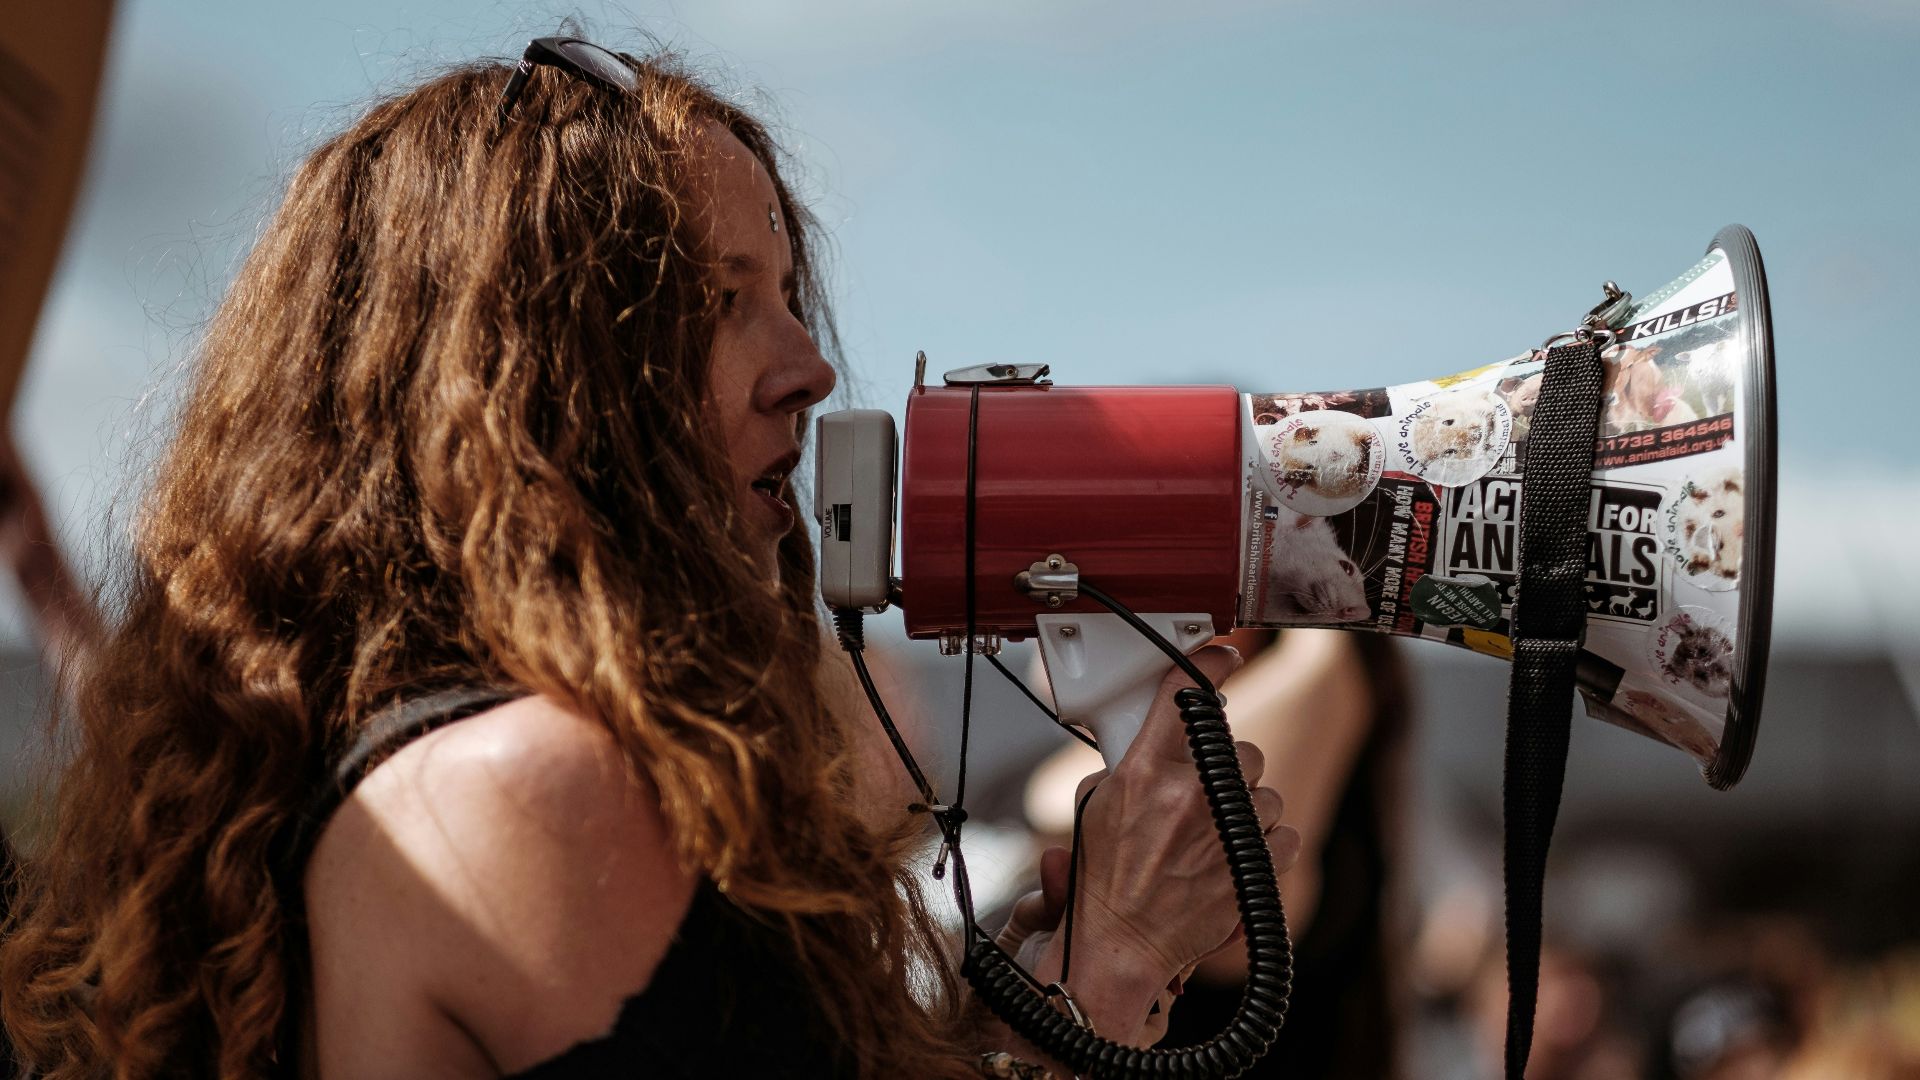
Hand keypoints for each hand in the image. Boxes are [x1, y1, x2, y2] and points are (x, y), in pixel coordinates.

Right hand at [998, 645, 1301, 1043]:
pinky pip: (1284, 833)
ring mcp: (1225, 831)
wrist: (1121, 945)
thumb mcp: (1097, 805)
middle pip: (1238, 746)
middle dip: (1224, 765)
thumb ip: (1131, 762)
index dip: (1210, 665)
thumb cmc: (1104, 881)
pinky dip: (1266, 844)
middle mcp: (1189, 795)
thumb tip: (1159, 735)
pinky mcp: (1252, 867)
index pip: (1185, 694)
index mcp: (1144, 772)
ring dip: (1245, 808)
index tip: (1223, 656)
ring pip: (1263, 791)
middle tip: (1201, 791)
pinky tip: (1237, 856)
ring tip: (1214, 834)